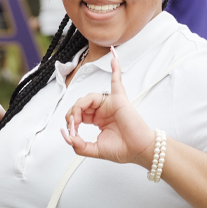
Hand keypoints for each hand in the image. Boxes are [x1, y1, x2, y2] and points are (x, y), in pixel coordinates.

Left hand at [60, 47, 154, 166]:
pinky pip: (116, 80)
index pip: (78, 114)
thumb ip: (78, 145)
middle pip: (80, 105)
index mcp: (97, 119)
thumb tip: (66, 135)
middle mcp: (102, 110)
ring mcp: (110, 103)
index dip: (71, 123)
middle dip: (72, 115)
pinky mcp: (119, 99)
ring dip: (79, 107)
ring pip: (88, 98)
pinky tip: (113, 56)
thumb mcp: (94, 150)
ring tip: (77, 119)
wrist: (140, 151)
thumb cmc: (123, 149)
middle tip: (73, 127)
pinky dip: (115, 67)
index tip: (73, 135)